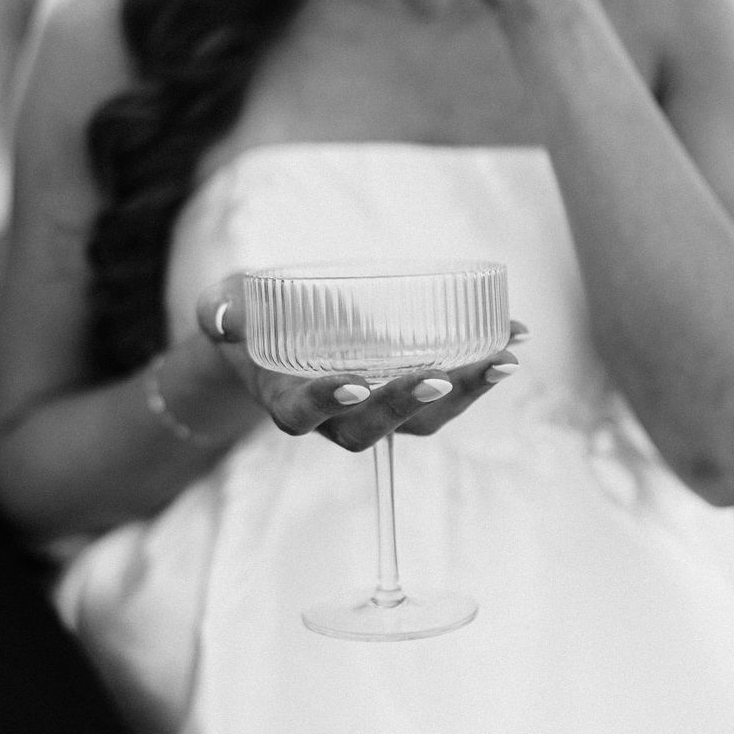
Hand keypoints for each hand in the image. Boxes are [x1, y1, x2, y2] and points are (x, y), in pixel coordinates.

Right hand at [196, 276, 523, 453]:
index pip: (305, 415)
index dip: (329, 403)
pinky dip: (481, 366)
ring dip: (466, 391)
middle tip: (444, 372)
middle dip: (412, 403)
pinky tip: (514, 336)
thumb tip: (221, 316)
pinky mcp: (407, 387)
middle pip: (376, 428)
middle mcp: (336, 417)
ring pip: (424, 418)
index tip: (355, 384)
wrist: (271, 332)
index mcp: (287, 400)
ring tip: (504, 358)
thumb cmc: (249, 318)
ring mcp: (378, 406)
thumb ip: (219, 309)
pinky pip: (448, 387)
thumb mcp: (226, 306)